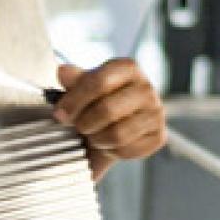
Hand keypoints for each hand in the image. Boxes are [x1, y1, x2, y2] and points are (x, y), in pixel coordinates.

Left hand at [53, 60, 166, 179]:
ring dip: (97, 139)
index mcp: (128, 68)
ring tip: (93, 134)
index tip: (60, 113)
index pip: (99, 81)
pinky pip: (127, 150)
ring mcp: (155, 112)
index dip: (75, 100)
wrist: (116, 123)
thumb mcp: (84, 87)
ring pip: (117, 134)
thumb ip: (74, 80)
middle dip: (84, 123)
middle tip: (78, 126)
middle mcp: (146, 88)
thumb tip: (63, 72)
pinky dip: (111, 151)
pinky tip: (108, 143)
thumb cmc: (99, 101)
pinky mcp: (159, 136)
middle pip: (107, 110)